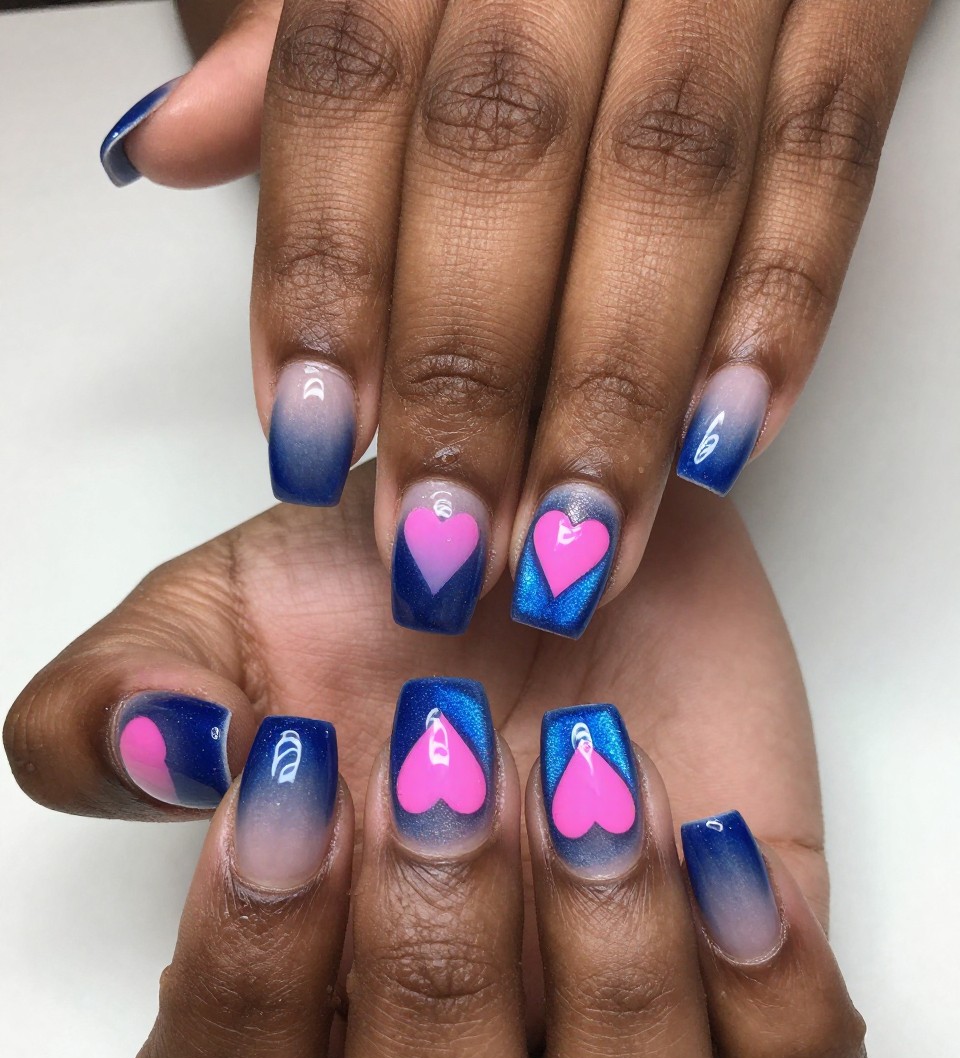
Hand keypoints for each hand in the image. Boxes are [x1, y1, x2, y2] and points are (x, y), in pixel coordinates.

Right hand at [5, 468, 865, 1057]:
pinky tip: (720, 841)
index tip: (300, 777)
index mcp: (302, 994)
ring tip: (598, 789)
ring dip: (610, 992)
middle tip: (451, 766)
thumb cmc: (392, 583)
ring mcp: (612, 1033)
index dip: (251, 980)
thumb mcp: (225, 609)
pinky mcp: (750, 986)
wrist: (567, 522)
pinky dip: (770, 995)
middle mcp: (458, 1051)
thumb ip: (121, 695)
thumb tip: (158, 755)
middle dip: (435, 978)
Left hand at [99, 0, 926, 639]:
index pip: (350, 82)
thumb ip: (303, 52)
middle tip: (442, 545)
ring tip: (573, 548)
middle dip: (466, 372)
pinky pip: (831, 153)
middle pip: (502, 150)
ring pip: (667, 175)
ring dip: (614, 388)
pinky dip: (784, 306)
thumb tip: (162, 143)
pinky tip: (722, 445)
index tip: (311, 443)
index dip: (325, 274)